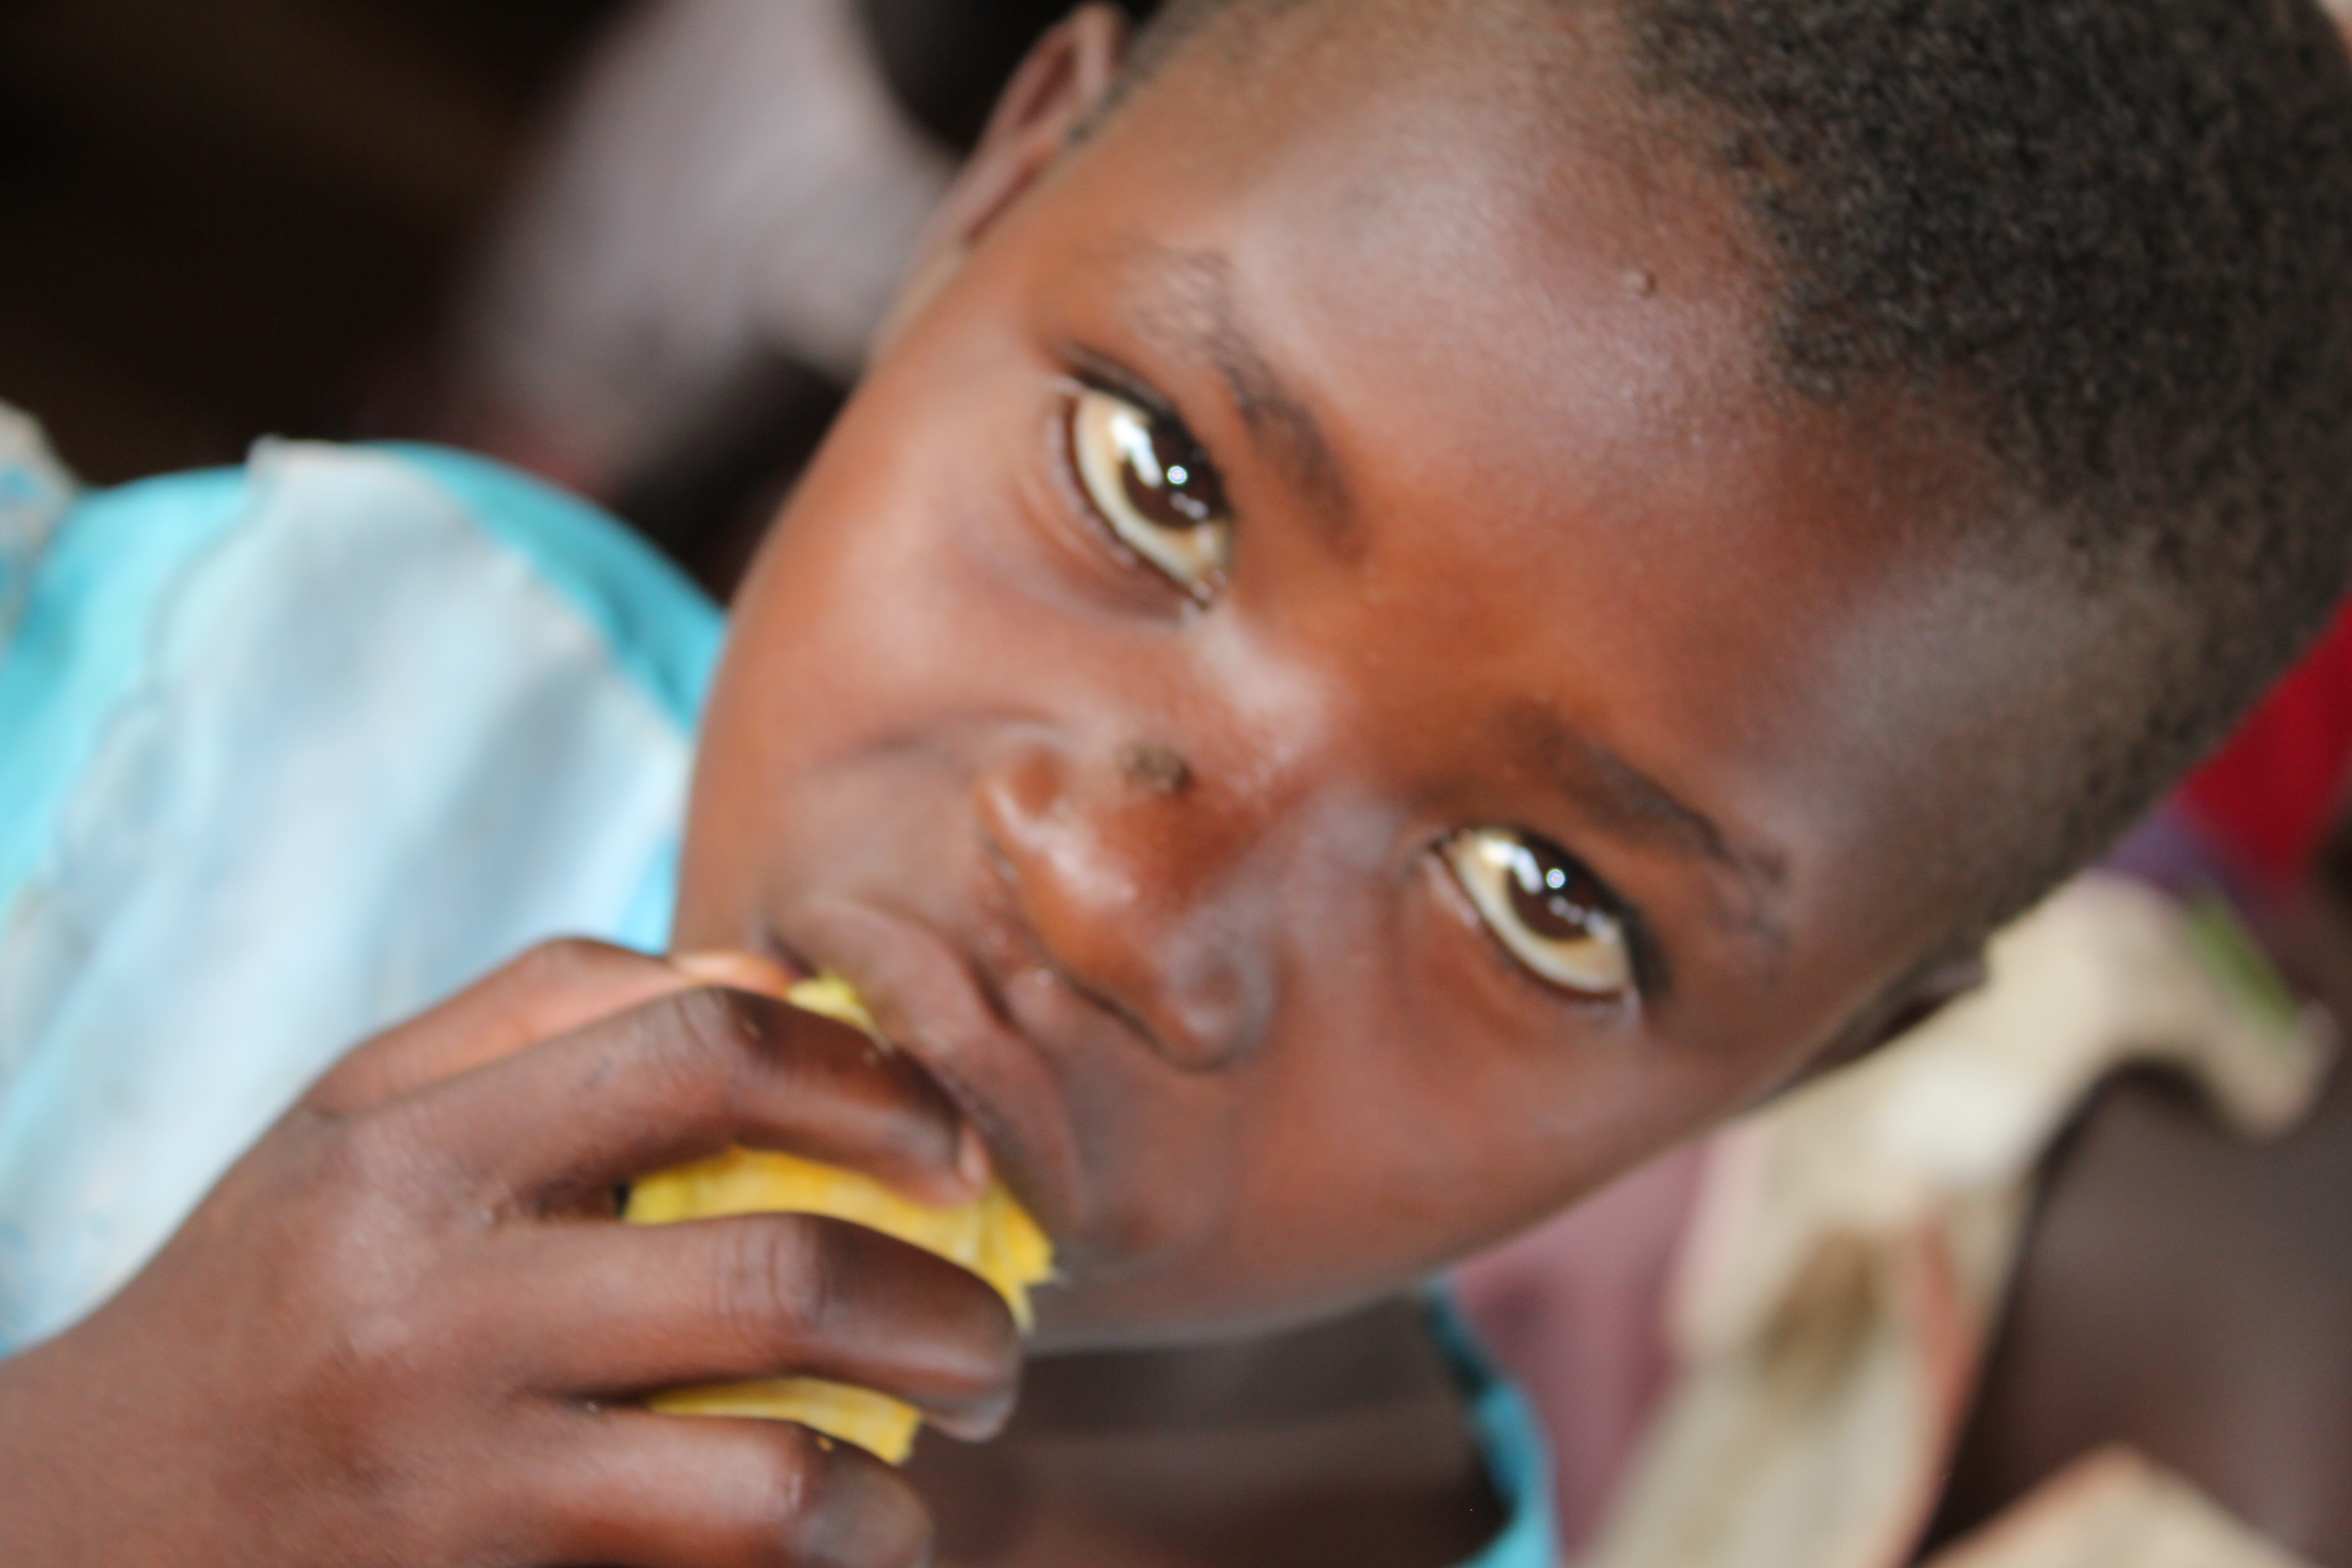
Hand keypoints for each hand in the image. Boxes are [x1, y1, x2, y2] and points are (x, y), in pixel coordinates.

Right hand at [0, 940, 1018, 1567]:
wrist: (77, 1533)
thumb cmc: (278, 1287)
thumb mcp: (363, 1117)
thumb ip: (554, 1009)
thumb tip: (782, 978)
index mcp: (409, 1150)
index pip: (704, 1053)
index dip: (875, 1085)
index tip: (953, 1151)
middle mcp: (423, 1314)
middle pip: (778, 1278)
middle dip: (948, 1310)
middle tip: (999, 1334)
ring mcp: (447, 1486)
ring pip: (766, 1482)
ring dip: (903, 1484)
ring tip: (933, 1466)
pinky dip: (825, 1566)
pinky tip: (848, 1541)